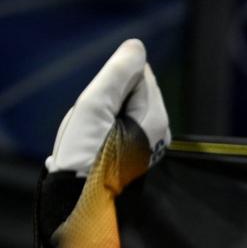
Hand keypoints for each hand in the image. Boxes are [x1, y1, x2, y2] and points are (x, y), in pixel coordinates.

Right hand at [46, 38, 169, 177]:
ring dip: (104, 114)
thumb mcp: (96, 106)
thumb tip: (136, 48)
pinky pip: (120, 127)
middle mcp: (161, 131)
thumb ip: (117, 75)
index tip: (100, 105)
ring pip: (124, 109)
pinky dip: (105, 129)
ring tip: (95, 136)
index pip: (139, 74)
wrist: (82, 199)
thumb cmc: (87, 155)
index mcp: (158, 118)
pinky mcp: (138, 154)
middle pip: (133, 92)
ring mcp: (150, 144)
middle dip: (109, 98)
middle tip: (95, 123)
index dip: (112, 83)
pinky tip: (97, 146)